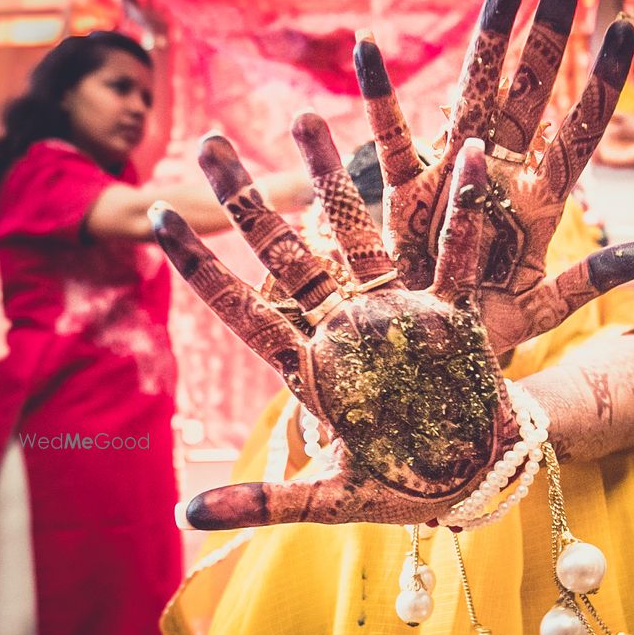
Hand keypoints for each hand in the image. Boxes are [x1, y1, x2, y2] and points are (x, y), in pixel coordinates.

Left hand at [151, 137, 520, 529]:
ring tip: (306, 116)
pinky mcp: (450, 315)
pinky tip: (468, 157)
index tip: (156, 213)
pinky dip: (465, 213)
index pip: (243, 312)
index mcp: (312, 369)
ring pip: (359, 233)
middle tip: (210, 141)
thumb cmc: (403, 490)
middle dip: (248, 200)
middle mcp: (346, 329)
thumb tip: (186, 518)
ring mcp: (396, 314)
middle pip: (287, 255)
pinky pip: (456, 256)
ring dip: (335, 178)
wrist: (476, 482)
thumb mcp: (332, 499)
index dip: (202, 265)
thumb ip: (264, 502)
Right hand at [354, 0, 633, 353]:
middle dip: (548, 34)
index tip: (628, 25)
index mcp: (539, 200)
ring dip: (488, 40)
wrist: (425, 354)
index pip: (581, 131)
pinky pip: (391, 141)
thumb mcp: (543, 307)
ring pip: (472, 95)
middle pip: (531, 93)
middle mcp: (500, 173)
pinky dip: (379, 97)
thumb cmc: (486, 328)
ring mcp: (453, 174)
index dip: (604, 83)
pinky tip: (370, 47)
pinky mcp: (404, 192)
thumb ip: (593, 280)